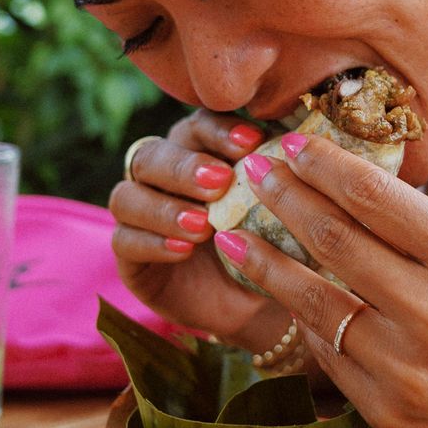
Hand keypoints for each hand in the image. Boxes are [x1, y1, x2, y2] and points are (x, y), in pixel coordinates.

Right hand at [111, 109, 288, 346]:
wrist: (258, 302)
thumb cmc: (270, 242)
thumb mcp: (279, 208)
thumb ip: (279, 175)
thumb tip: (303, 142)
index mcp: (198, 152)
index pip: (197, 126)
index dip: (219, 131)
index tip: (251, 142)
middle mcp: (161, 177)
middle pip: (154, 155)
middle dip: (186, 167)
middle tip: (221, 182)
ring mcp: (138, 215)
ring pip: (128, 195)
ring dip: (165, 208)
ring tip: (204, 225)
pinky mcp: (129, 256)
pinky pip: (124, 241)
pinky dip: (153, 242)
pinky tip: (185, 250)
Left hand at [213, 133, 427, 427]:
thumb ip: (427, 230)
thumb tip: (353, 190)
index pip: (376, 196)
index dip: (324, 164)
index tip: (293, 143)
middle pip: (335, 240)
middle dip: (285, 198)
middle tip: (254, 173)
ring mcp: (407, 369)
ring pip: (314, 300)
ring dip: (266, 261)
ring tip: (232, 233)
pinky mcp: (389, 412)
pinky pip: (328, 354)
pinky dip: (304, 319)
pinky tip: (284, 295)